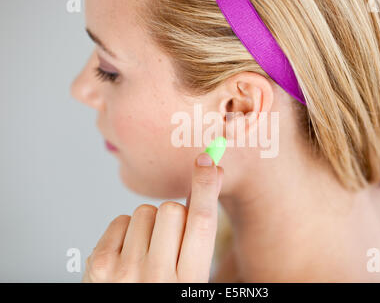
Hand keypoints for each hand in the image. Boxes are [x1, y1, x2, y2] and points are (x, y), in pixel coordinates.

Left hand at [82, 152, 223, 281]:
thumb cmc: (165, 293)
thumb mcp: (191, 277)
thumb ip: (197, 239)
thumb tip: (204, 182)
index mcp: (190, 282)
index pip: (201, 223)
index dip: (206, 188)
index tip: (207, 161)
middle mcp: (157, 277)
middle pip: (172, 210)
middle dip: (174, 216)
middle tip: (170, 240)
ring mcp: (125, 271)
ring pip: (146, 211)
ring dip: (150, 224)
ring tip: (147, 251)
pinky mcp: (100, 264)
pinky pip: (121, 220)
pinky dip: (127, 231)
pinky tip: (129, 253)